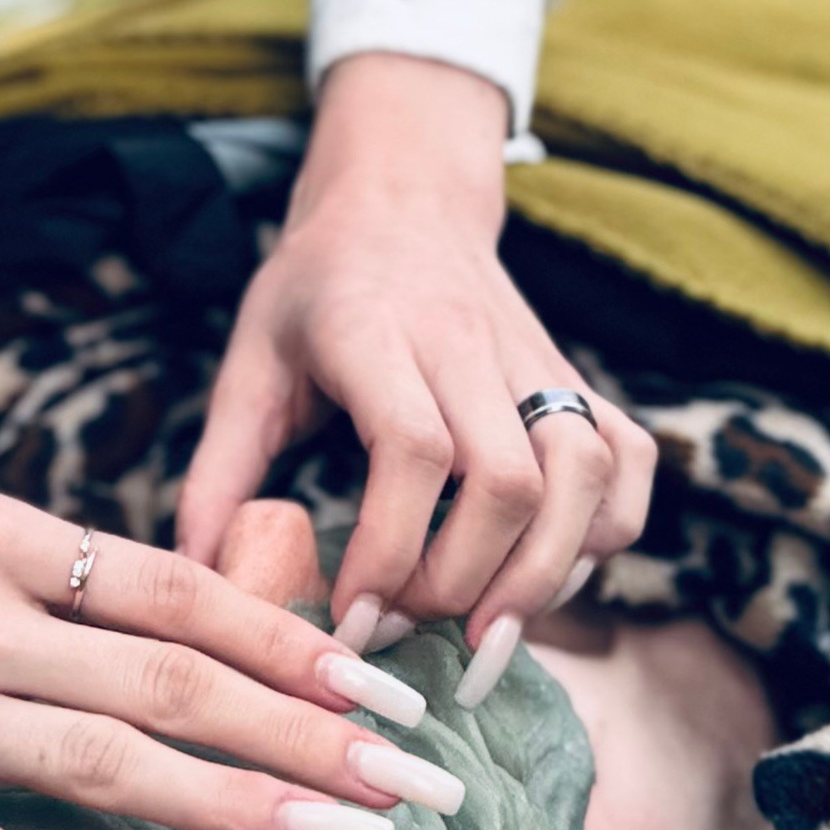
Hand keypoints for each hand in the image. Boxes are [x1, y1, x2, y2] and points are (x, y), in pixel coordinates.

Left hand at [176, 56, 654, 694]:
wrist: (402, 200)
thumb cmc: (318, 288)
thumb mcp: (249, 358)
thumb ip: (221, 465)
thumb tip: (202, 570)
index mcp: (375, 333)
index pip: (414, 446)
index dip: (393, 547)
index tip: (354, 612)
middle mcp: (467, 344)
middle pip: (508, 479)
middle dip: (466, 582)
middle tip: (411, 628)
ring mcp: (533, 361)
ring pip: (582, 473)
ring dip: (546, 571)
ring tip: (485, 629)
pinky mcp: (575, 377)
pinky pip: (627, 458)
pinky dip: (608, 530)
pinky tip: (552, 571)